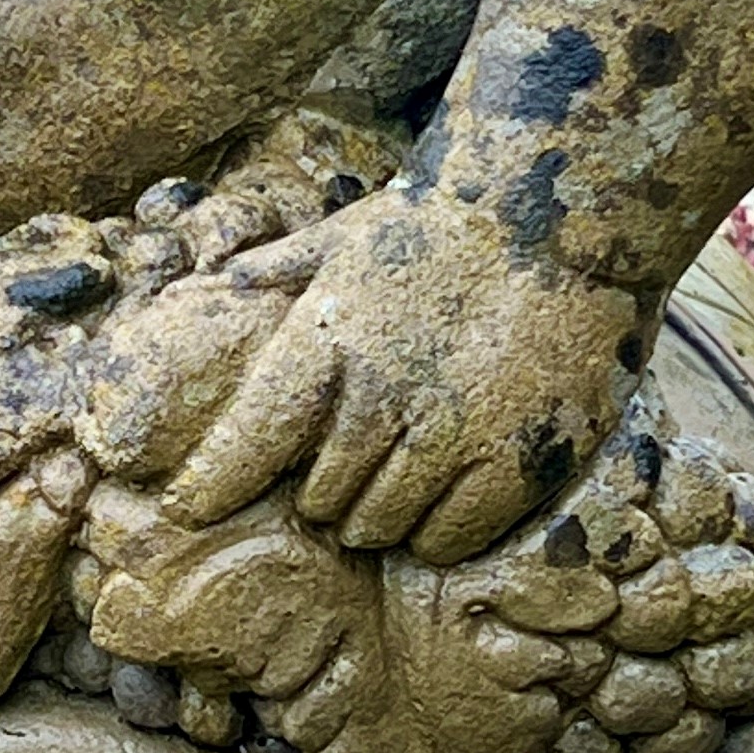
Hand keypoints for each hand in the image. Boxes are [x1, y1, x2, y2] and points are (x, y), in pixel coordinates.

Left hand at [164, 185, 644, 564]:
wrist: (563, 213)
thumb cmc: (446, 222)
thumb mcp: (349, 234)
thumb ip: (282, 266)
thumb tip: (224, 277)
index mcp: (325, 343)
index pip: (247, 443)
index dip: (212, 485)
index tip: (189, 506)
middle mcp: (379, 400)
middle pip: (316, 499)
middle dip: (319, 491)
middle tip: (345, 464)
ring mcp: (449, 438)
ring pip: (376, 527)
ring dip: (374, 513)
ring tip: (395, 476)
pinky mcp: (514, 465)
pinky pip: (446, 539)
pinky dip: (431, 531)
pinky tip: (440, 496)